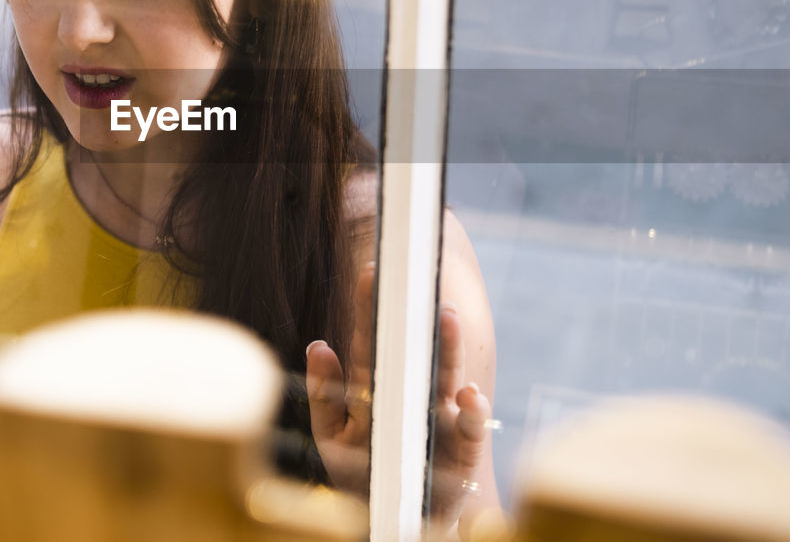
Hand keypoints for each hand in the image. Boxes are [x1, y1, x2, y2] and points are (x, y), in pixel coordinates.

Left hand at [305, 262, 492, 525]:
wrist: (392, 520)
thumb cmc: (360, 478)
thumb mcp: (332, 440)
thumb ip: (323, 397)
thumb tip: (318, 346)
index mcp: (378, 390)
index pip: (373, 343)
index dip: (371, 309)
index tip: (371, 272)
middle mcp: (412, 396)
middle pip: (414, 351)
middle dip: (413, 318)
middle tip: (413, 281)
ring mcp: (439, 419)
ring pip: (445, 377)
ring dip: (447, 349)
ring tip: (446, 318)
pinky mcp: (462, 450)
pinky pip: (469, 429)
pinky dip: (471, 412)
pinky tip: (469, 394)